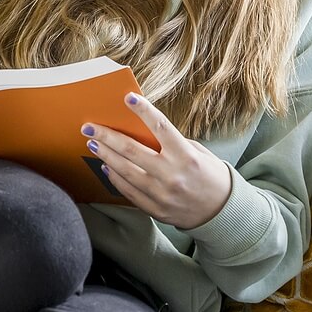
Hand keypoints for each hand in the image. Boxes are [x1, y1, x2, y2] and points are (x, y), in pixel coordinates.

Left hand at [81, 92, 233, 228]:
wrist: (221, 212)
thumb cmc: (210, 176)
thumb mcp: (198, 153)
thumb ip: (173, 143)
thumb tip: (142, 132)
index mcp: (186, 156)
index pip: (161, 127)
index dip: (143, 111)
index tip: (128, 98)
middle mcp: (172, 174)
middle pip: (131, 151)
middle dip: (107, 136)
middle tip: (89, 126)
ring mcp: (161, 194)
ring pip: (124, 171)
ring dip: (105, 155)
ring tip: (93, 143)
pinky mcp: (155, 209)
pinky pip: (128, 191)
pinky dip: (115, 177)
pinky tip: (106, 166)